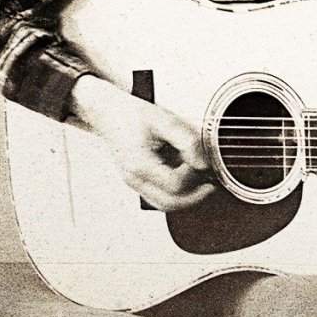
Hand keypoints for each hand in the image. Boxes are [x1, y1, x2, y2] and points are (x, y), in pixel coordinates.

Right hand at [70, 74, 214, 210]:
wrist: (106, 112)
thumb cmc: (131, 114)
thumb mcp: (164, 120)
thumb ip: (186, 140)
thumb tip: (202, 162)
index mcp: (140, 164)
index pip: (175, 185)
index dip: (194, 175)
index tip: (202, 162)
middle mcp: (134, 179)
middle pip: (169, 204)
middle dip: (195, 197)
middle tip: (210, 184)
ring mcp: (134, 182)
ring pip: (163, 204)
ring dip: (185, 197)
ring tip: (200, 181)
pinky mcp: (137, 181)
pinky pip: (158, 196)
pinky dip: (174, 192)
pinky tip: (184, 176)